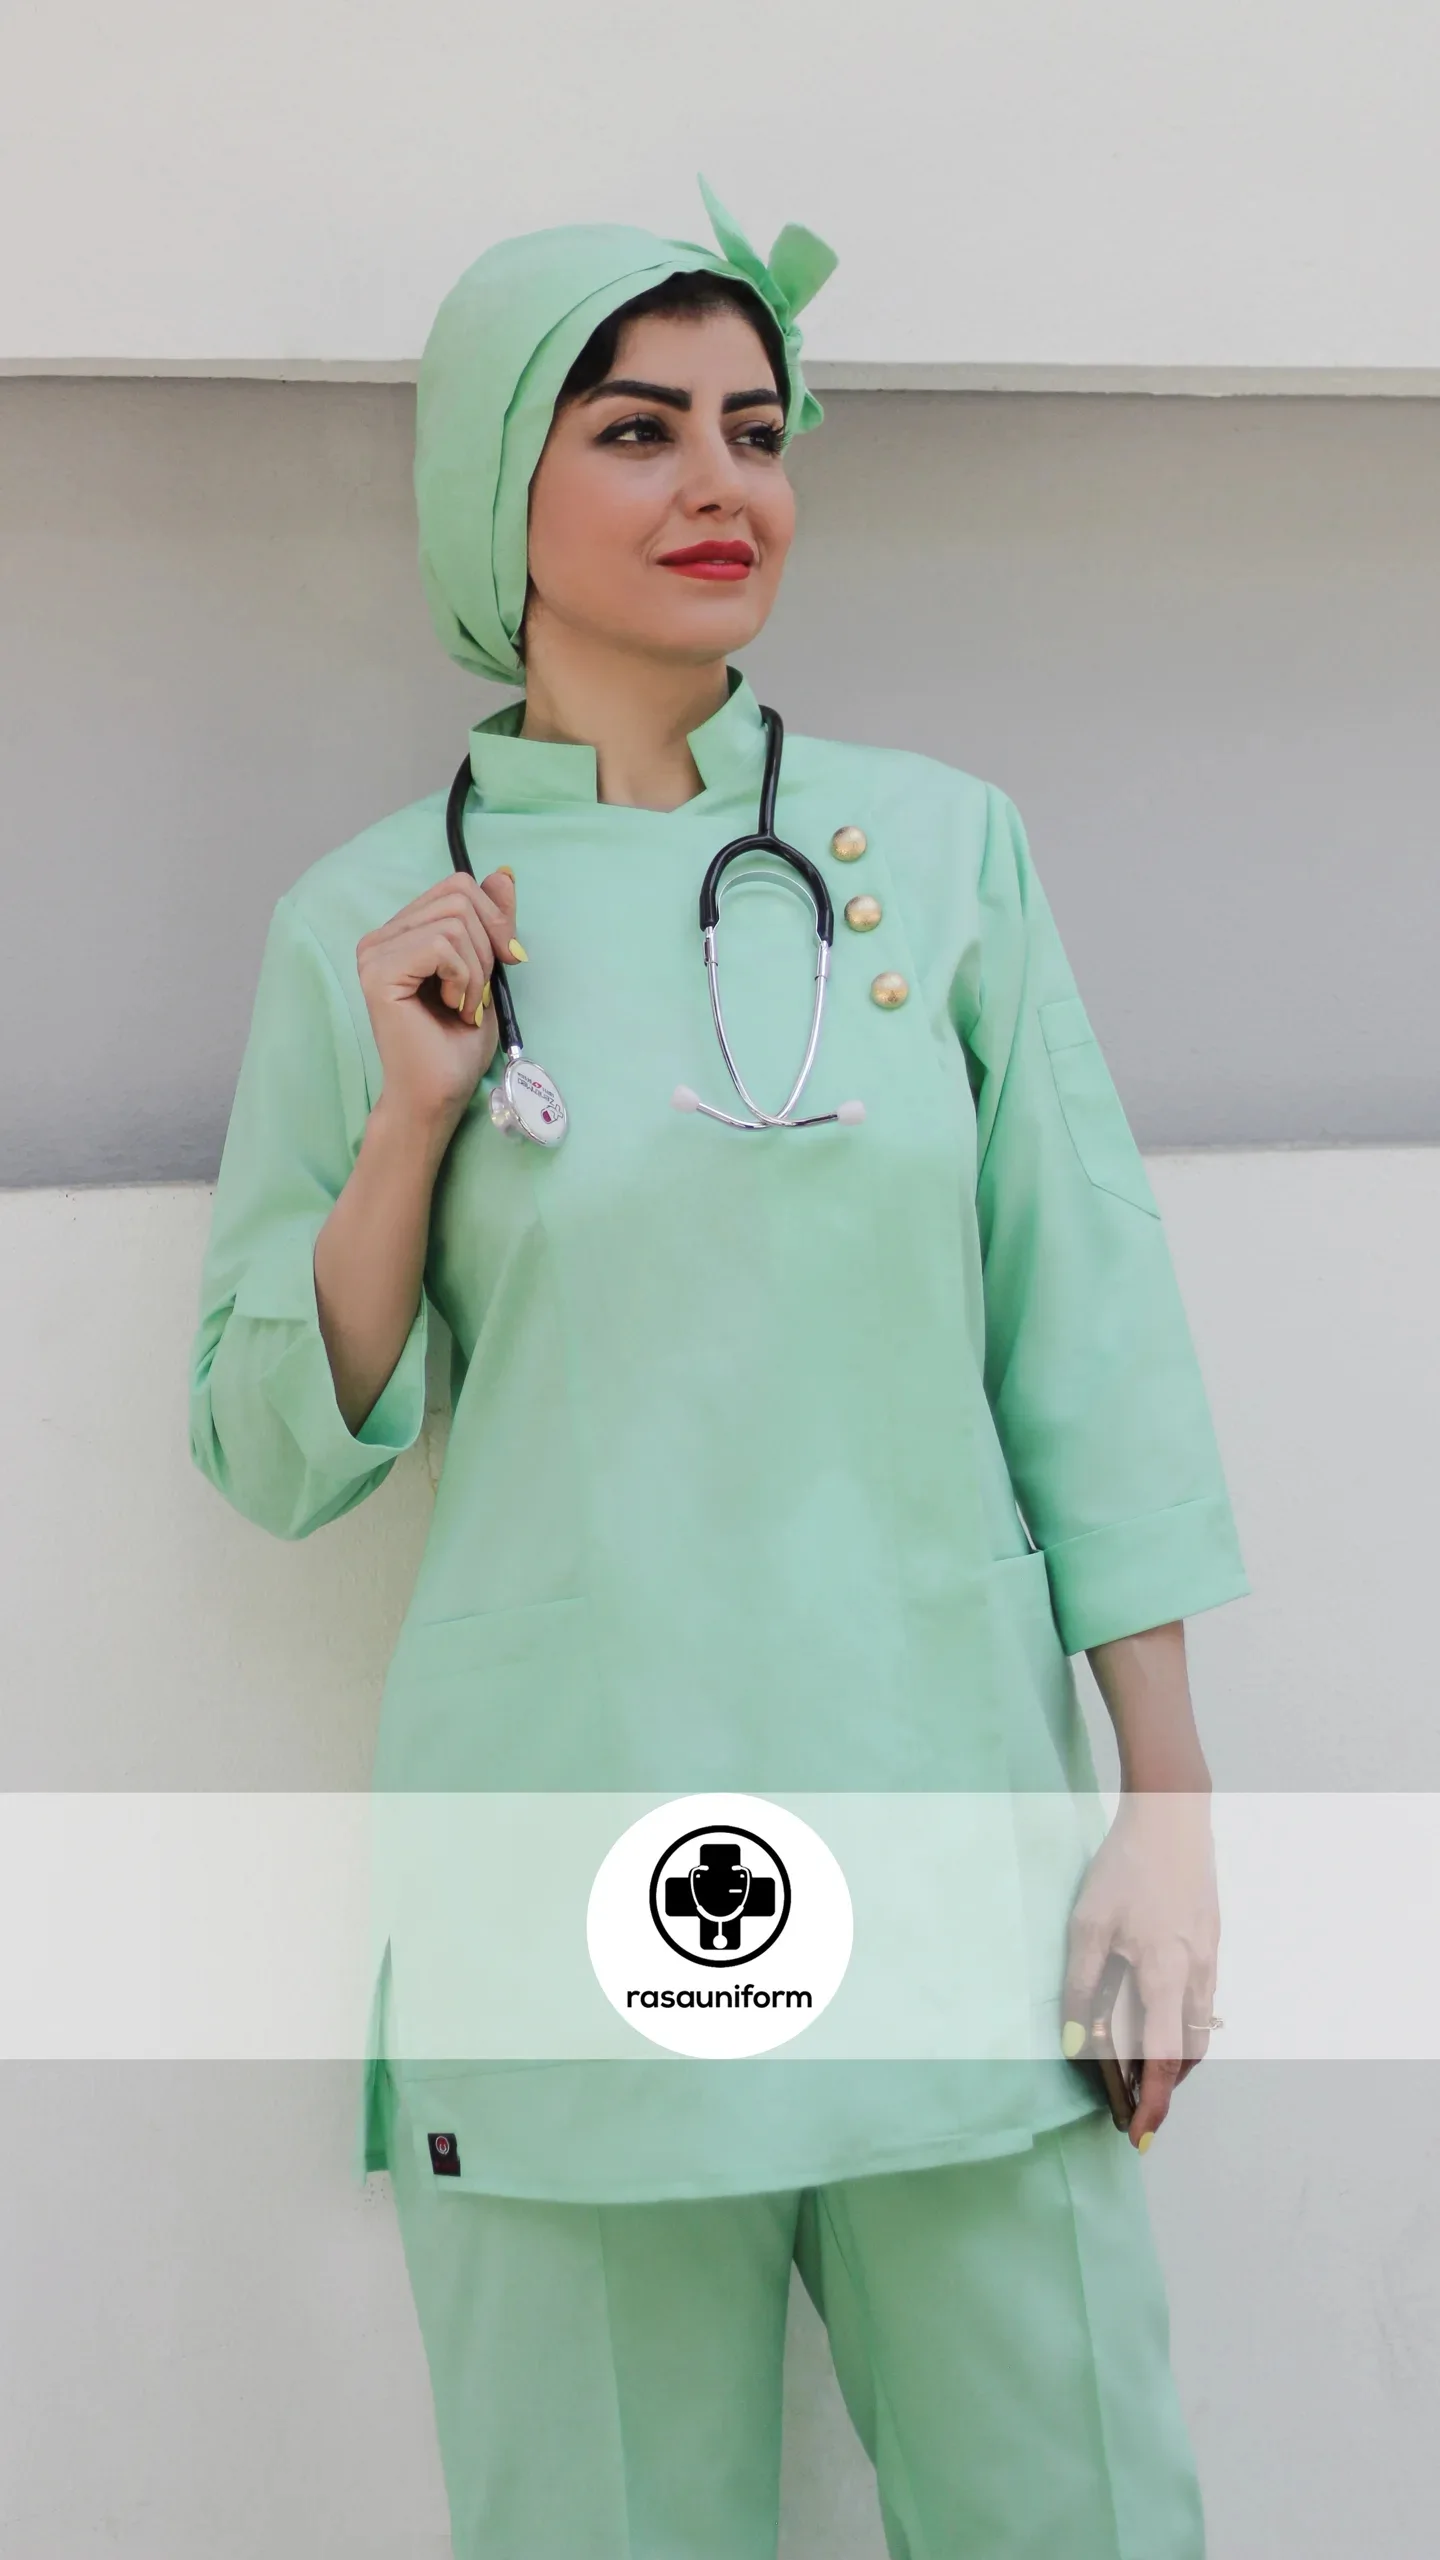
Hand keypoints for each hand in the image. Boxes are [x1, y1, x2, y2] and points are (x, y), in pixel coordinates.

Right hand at [356, 868, 521, 1129]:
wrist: (438, 1093)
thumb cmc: (458, 1042)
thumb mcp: (488, 969)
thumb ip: (492, 920)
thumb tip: (504, 872)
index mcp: (402, 932)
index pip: (458, 887)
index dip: (494, 919)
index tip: (507, 962)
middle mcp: (381, 936)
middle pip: (459, 896)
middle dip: (488, 946)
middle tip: (479, 994)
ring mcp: (374, 952)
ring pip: (454, 922)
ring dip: (476, 971)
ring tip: (463, 1006)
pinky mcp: (377, 971)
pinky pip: (440, 945)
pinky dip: (463, 978)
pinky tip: (452, 1007)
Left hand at [1062, 1789, 1218, 2148]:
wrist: (1172, 1817)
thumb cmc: (1126, 1868)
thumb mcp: (1087, 1924)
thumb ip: (1080, 1985)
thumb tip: (1073, 2042)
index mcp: (1166, 1974)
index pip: (1162, 2057)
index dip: (1151, 2101)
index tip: (1140, 2133)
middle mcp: (1197, 1974)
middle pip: (1186, 2052)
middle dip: (1163, 2088)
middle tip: (1135, 2108)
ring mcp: (1209, 1958)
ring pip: (1198, 2028)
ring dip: (1173, 2058)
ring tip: (1140, 2071)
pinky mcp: (1210, 1942)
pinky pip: (1200, 2001)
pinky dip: (1180, 2025)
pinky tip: (1155, 2016)